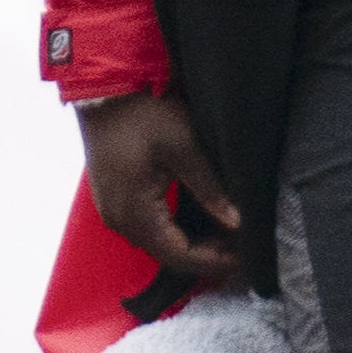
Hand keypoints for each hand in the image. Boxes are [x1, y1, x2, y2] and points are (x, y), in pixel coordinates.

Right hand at [79, 93, 251, 289]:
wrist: (104, 91)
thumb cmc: (143, 115)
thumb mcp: (184, 148)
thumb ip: (210, 190)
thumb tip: (236, 222)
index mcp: (134, 212)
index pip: (180, 255)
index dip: (215, 261)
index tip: (247, 259)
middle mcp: (119, 219)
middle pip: (169, 255)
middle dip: (209, 257)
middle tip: (246, 250)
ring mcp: (115, 210)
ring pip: (160, 243)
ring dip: (196, 245)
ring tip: (232, 239)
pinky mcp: (117, 199)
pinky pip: (151, 228)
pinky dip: (179, 232)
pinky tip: (206, 224)